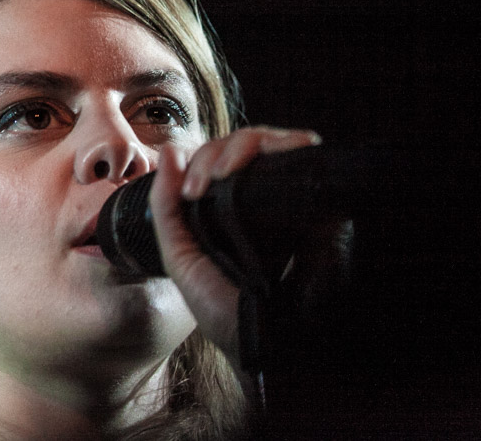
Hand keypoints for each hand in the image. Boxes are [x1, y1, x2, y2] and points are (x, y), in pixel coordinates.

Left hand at [149, 126, 321, 366]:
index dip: (201, 160)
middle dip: (215, 153)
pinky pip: (303, 151)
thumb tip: (171, 150)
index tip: (187, 192)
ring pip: (269, 141)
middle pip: (242, 145)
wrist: (260, 344)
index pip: (220, 159)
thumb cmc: (222, 308)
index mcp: (232, 208)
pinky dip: (280, 145)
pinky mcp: (320, 199)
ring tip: (220, 174)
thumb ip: (166, 206)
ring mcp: (292, 197)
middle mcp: (264, 198)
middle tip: (198, 185)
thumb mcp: (180, 255)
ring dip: (239, 147)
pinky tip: (252, 165)